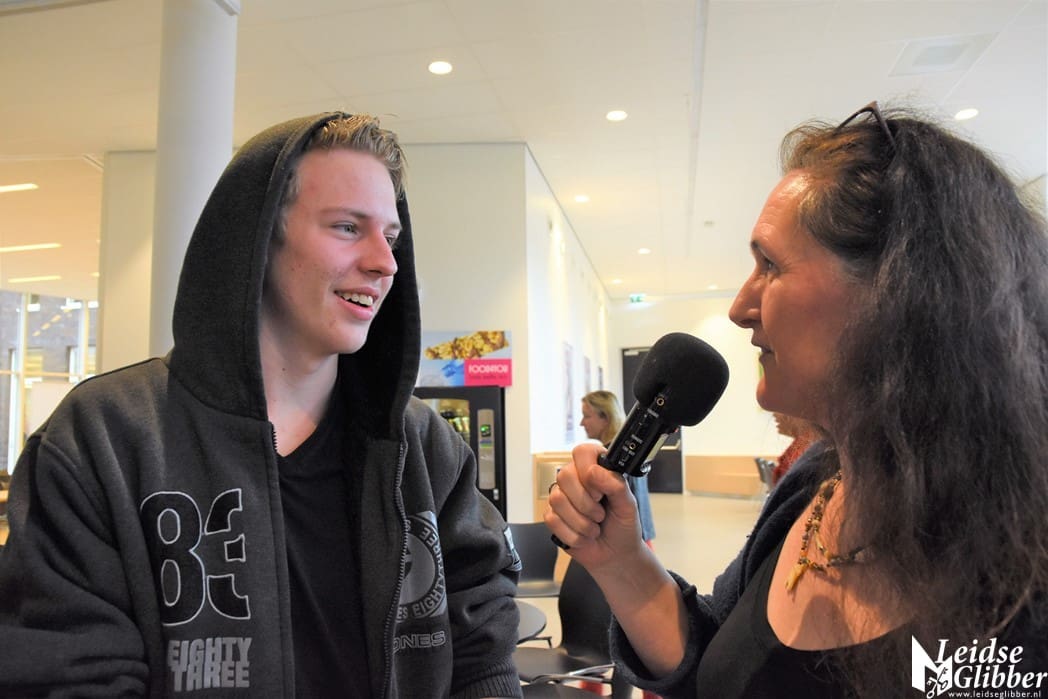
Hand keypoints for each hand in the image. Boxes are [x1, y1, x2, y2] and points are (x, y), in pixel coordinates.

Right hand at [543, 442, 645, 573]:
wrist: (616, 555)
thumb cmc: (623, 526)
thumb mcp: (628, 505)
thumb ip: (616, 484)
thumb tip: (594, 472)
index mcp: (595, 469)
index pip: (582, 452)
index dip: (588, 472)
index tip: (601, 492)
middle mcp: (576, 480)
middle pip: (564, 475)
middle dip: (586, 503)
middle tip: (600, 514)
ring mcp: (561, 498)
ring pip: (557, 499)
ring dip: (582, 522)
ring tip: (594, 527)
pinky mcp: (552, 517)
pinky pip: (553, 520)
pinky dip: (574, 534)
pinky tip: (584, 536)